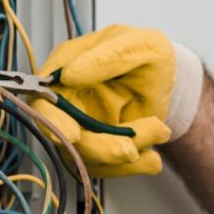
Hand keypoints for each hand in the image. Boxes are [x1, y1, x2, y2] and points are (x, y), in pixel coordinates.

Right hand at [33, 24, 202, 176]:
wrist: (170, 80)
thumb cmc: (149, 54)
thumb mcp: (137, 46)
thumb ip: (106, 57)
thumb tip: (69, 73)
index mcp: (66, 69)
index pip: (43, 100)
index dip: (52, 121)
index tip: (73, 135)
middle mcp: (68, 101)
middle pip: (65, 137)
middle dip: (99, 148)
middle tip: (130, 149)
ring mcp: (82, 127)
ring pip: (89, 157)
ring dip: (126, 153)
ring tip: (160, 131)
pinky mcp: (99, 147)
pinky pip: (108, 168)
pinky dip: (134, 166)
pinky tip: (153, 158)